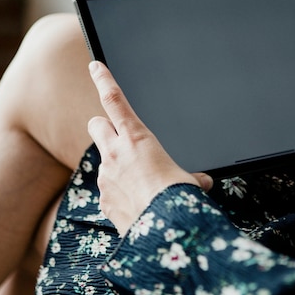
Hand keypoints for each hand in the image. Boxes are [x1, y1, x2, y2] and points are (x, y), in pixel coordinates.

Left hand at [87, 61, 212, 235]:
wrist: (162, 228)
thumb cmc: (178, 197)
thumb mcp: (189, 180)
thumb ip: (191, 176)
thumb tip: (200, 181)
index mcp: (138, 137)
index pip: (114, 99)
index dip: (103, 80)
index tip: (94, 66)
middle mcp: (116, 152)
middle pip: (96, 124)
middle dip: (104, 128)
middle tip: (117, 137)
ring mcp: (106, 176)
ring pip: (102, 160)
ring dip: (115, 165)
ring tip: (137, 184)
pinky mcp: (103, 198)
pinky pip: (107, 190)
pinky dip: (118, 194)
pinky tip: (135, 205)